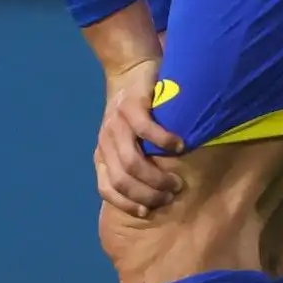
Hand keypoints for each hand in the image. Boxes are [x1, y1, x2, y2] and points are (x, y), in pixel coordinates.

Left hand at [93, 56, 185, 218]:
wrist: (131, 70)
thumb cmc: (135, 113)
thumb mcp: (127, 142)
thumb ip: (130, 163)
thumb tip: (150, 198)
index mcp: (102, 154)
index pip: (107, 188)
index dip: (127, 203)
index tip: (149, 212)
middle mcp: (105, 141)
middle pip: (122, 179)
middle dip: (147, 193)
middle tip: (170, 195)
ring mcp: (116, 123)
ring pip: (132, 161)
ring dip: (156, 176)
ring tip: (176, 181)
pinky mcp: (131, 105)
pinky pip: (146, 130)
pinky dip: (164, 142)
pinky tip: (179, 147)